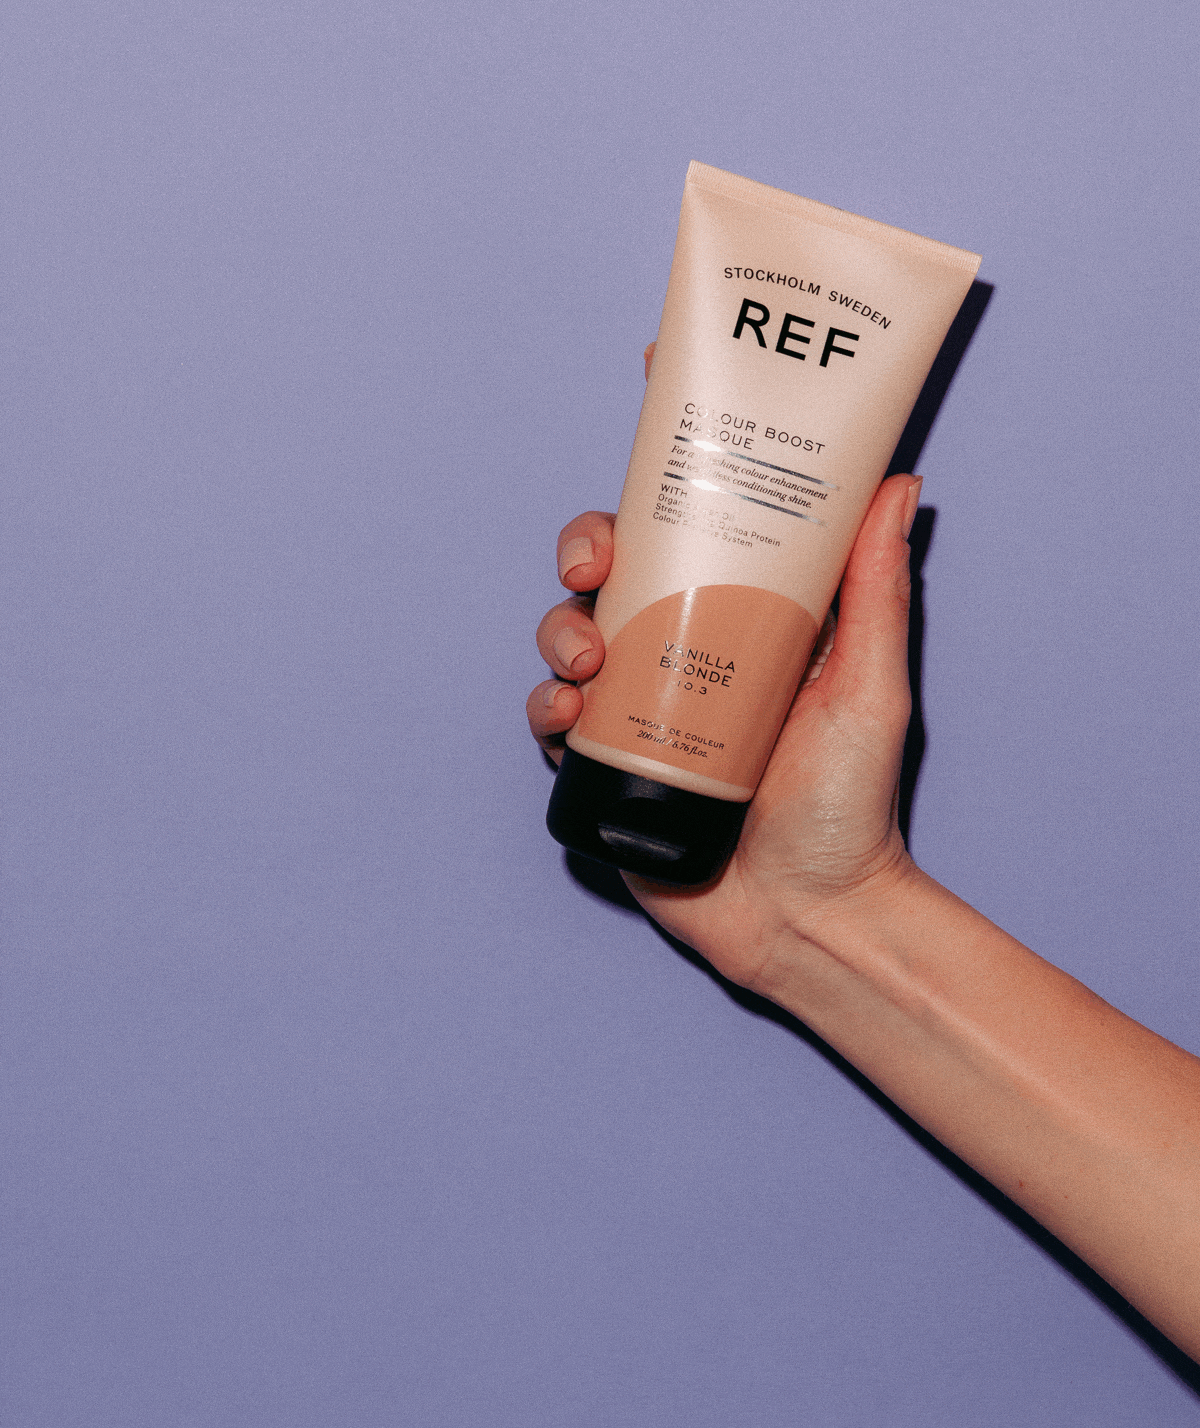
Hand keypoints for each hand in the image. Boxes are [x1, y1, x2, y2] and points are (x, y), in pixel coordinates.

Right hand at [527, 351, 924, 996]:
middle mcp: (685, 647)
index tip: (649, 383)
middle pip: (616, 567)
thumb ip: (878, 590)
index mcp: (745, 613)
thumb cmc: (849, 804)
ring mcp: (640, 705)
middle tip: (592, 563)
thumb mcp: (871, 686)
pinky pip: (554, 717)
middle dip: (587, 545)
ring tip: (586, 661)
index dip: (666, 454)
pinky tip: (566, 714)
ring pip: (570, 634)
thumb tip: (898, 479)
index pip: (699, 518)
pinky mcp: (607, 763)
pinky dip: (545, 705)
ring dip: (558, 628)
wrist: (809, 915)